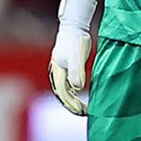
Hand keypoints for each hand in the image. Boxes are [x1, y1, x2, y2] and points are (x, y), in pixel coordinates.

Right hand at [48, 0, 95, 115]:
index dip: (71, 104)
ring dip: (72, 101)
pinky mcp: (67, 68)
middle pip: (62, 94)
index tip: (81, 111)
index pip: (63, 93)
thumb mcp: (76, 56)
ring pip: (65, 91)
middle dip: (72, 105)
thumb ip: (75, 72)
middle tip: (84, 113)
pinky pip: (68, 85)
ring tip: (83, 108)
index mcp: (57, 72)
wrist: (74, 27)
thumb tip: (77, 88)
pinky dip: (74, 93)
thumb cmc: (74, 41)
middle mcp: (57, 73)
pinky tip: (81, 95)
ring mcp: (61, 71)